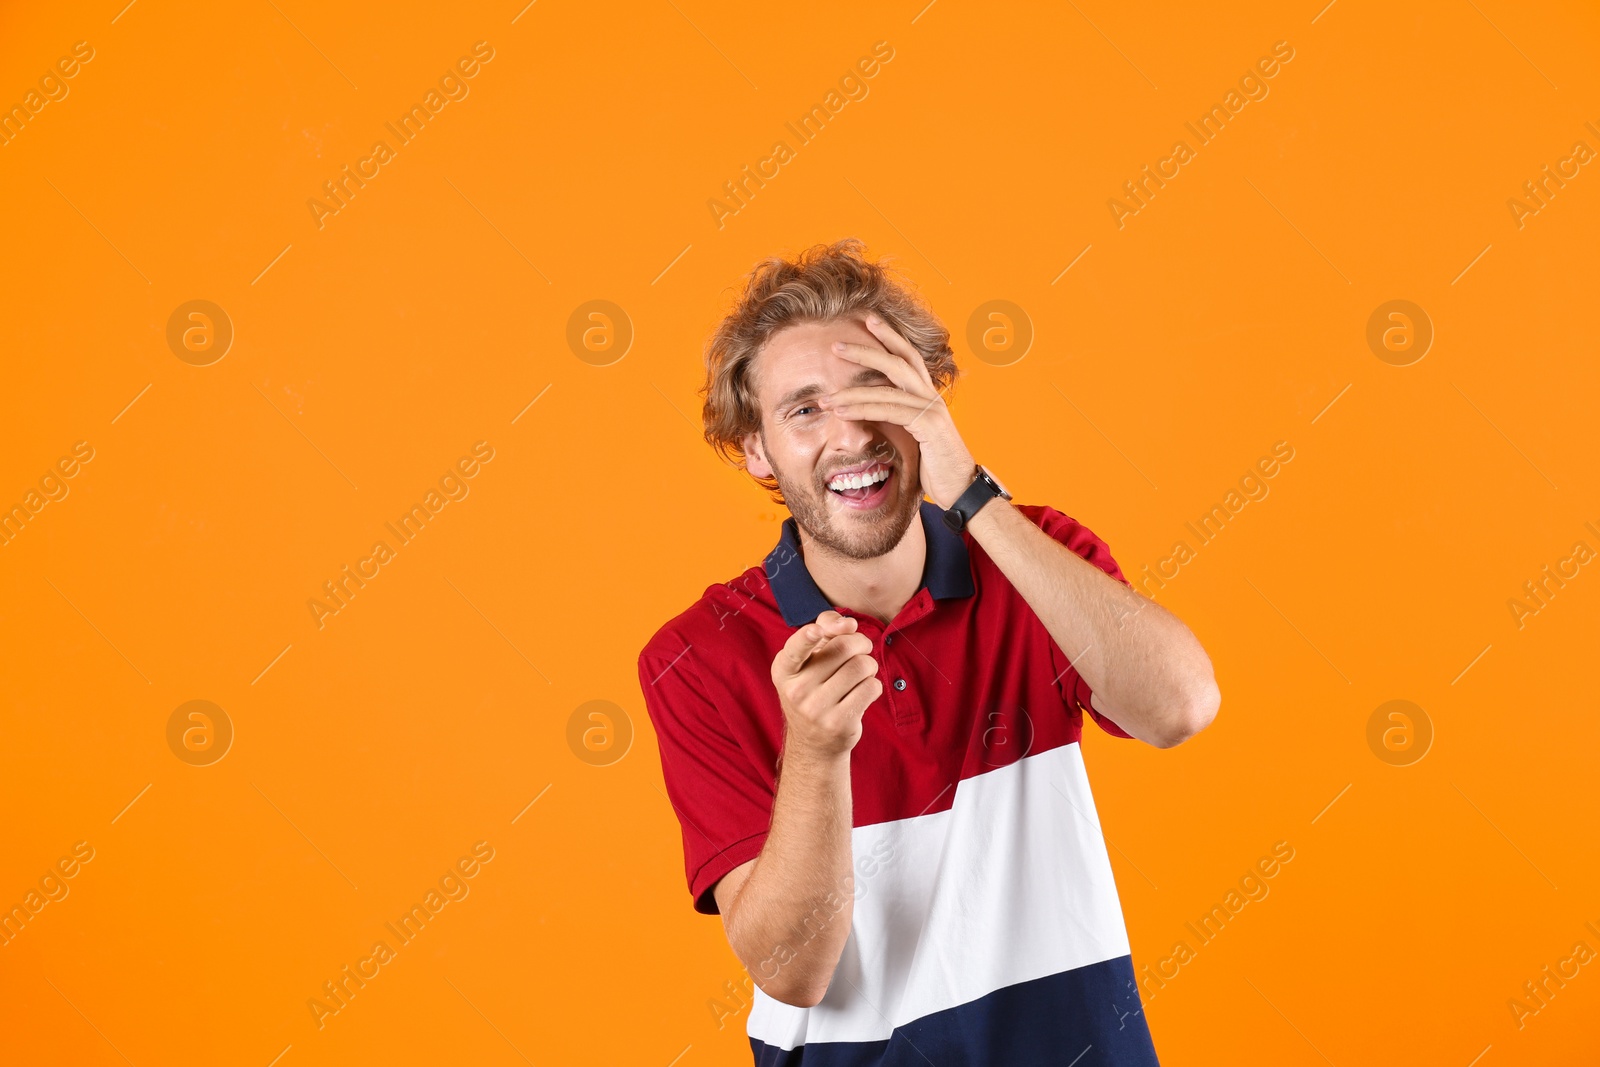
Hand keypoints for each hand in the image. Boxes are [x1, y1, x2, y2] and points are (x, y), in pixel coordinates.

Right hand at [770, 611, 881, 759]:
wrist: (813, 742)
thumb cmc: (814, 688)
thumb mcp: (809, 658)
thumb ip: (824, 628)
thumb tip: (848, 623)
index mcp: (784, 669)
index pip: (795, 648)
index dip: (807, 637)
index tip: (817, 631)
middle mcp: (797, 690)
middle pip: (844, 647)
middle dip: (860, 643)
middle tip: (860, 650)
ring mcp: (817, 709)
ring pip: (861, 666)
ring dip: (870, 665)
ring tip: (861, 673)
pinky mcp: (839, 723)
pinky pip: (871, 687)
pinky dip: (874, 684)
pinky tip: (863, 691)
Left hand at [828, 314, 976, 509]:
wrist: (962, 488)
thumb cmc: (936, 465)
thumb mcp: (914, 436)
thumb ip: (897, 418)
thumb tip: (870, 411)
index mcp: (928, 394)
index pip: (908, 356)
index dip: (889, 336)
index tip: (867, 320)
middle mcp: (931, 396)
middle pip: (897, 360)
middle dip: (865, 349)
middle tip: (835, 345)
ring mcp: (931, 408)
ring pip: (887, 388)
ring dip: (851, 391)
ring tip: (825, 396)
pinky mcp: (928, 425)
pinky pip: (889, 411)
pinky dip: (862, 409)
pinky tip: (841, 411)